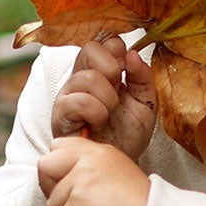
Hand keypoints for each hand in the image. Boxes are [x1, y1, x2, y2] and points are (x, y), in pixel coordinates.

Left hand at [38, 135, 149, 205]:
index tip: (73, 188)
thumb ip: (86, 169)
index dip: (57, 170)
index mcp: (97, 150)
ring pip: (52, 203)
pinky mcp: (81, 200)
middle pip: (44, 168)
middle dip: (54, 191)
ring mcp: (84, 178)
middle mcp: (89, 158)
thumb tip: (54, 180)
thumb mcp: (112, 175)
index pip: (56, 146)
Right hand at [51, 38, 155, 160]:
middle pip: (90, 49)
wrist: (118, 164)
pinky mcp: (60, 114)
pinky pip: (77, 100)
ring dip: (107, 99)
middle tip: (117, 96)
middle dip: (112, 72)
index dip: (118, 53)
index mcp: (101, 70)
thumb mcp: (145, 103)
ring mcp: (68, 94)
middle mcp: (81, 77)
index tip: (126, 74)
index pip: (105, 41)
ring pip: (87, 77)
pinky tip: (97, 124)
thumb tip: (132, 54)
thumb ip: (142, 77)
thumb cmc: (128, 134)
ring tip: (108, 115)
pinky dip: (95, 112)